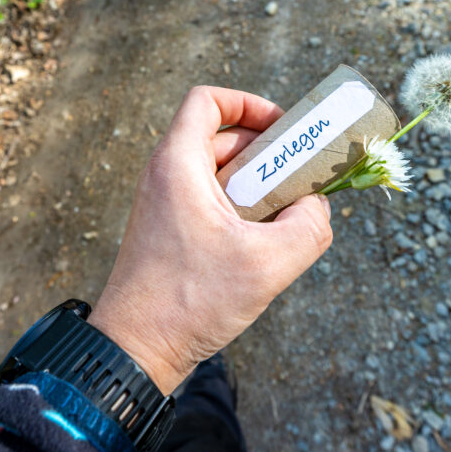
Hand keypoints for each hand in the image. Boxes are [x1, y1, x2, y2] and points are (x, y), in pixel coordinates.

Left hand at [88, 86, 333, 393]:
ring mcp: (165, 205)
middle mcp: (165, 176)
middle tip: (300, 179)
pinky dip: (241, 211)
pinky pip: (212, 203)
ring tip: (286, 218)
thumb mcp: (268, 264)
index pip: (208, 100)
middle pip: (222, 138)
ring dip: (258, 187)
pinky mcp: (170, 232)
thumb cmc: (189, 303)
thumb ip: (309, 227)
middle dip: (267, 152)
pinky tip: (263, 247)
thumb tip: (316, 208)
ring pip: (220, 174)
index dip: (248, 103)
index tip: (283, 127)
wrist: (134, 351)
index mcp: (178, 164)